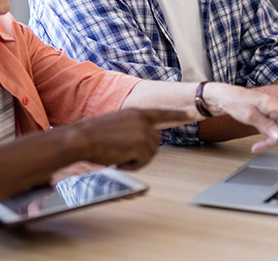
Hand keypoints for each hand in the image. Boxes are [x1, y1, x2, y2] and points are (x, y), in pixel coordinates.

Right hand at [63, 109, 194, 169]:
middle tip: (121, 153)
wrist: (82, 138)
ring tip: (117, 154)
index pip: (163, 113)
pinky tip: (117, 159)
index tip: (195, 113)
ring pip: (150, 153)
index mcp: (136, 112)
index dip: (180, 114)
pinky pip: (143, 161)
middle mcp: (142, 120)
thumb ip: (132, 129)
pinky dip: (131, 165)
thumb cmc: (93, 135)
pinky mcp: (141, 145)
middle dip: (141, 152)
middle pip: (155, 142)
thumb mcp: (116, 125)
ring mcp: (143, 132)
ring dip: (135, 159)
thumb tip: (142, 142)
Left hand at [200, 83, 277, 152]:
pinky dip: (267, 141)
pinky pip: (275, 133)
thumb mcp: (248, 115)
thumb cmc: (235, 101)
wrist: (223, 96)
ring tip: (261, 146)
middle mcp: (276, 109)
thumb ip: (265, 125)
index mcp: (273, 105)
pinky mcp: (268, 119)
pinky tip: (257, 146)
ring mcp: (273, 115)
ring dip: (275, 141)